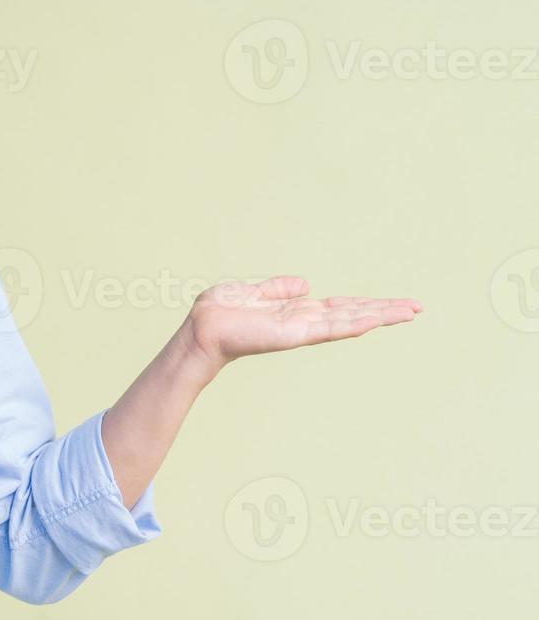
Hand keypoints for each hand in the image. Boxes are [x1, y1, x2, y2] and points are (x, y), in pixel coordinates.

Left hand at [185, 275, 422, 373]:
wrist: (201, 329)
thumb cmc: (221, 313)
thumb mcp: (253, 292)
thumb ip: (278, 289)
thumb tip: (305, 284)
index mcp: (297, 312)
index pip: (340, 308)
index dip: (367, 305)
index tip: (396, 303)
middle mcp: (304, 322)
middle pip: (352, 315)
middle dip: (384, 311)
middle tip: (418, 308)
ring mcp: (301, 330)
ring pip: (348, 322)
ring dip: (379, 317)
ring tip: (410, 312)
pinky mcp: (293, 335)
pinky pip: (327, 329)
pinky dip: (352, 324)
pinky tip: (374, 320)